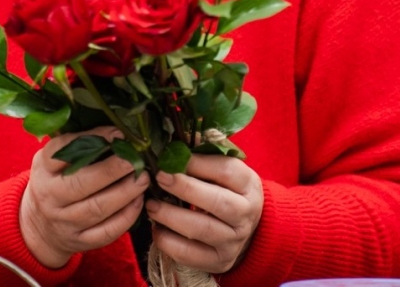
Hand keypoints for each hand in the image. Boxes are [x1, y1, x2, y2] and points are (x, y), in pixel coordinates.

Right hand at [20, 126, 150, 268]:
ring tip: (143, 178)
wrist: (40, 227)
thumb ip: (75, 145)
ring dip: (125, 192)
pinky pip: (107, 231)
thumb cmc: (55, 183)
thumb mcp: (53, 161)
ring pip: (97, 209)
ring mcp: (65, 222)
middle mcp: (50, 197)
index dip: (91, 140)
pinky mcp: (81, 241)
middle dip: (111, 170)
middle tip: (135, 160)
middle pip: (80, 184)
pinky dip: (126, 216)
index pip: (61, 152)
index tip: (117, 133)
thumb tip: (115, 130)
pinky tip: (138, 201)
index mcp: (43, 170)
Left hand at [145, 154, 263, 272]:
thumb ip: (204, 152)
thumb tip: (176, 138)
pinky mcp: (218, 261)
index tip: (173, 156)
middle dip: (184, 189)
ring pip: (201, 229)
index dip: (198, 163)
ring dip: (170, 216)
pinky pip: (190, 255)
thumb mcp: (224, 169)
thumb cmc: (227, 190)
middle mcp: (245, 215)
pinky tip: (156, 228)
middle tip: (159, 177)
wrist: (247, 229)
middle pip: (216, 202)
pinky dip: (168, 242)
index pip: (227, 171)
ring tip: (151, 205)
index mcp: (249, 185)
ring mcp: (233, 241)